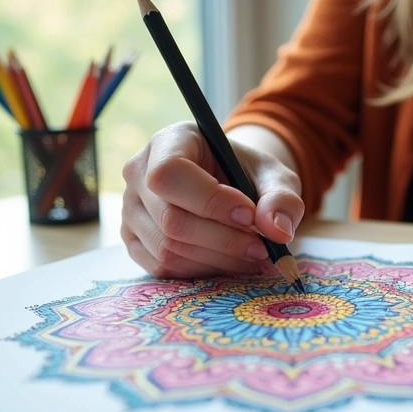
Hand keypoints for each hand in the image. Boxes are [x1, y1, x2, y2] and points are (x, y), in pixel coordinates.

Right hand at [121, 122, 304, 277]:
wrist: (229, 185)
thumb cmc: (247, 174)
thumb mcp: (274, 176)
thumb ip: (281, 197)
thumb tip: (277, 231)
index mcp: (169, 141)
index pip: (170, 173)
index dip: (210, 201)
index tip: (250, 215)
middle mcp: (138, 173)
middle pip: (170, 220)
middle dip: (223, 240)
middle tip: (263, 246)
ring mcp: (130, 210)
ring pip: (168, 249)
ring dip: (218, 259)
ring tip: (253, 253)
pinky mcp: (134, 242)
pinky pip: (164, 267)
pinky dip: (204, 270)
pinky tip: (229, 260)